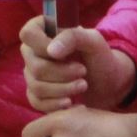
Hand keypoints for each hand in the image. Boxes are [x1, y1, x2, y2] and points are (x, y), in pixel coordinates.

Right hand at [20, 16, 136, 112]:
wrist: (109, 82)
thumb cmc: (100, 57)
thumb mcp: (93, 41)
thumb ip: (73, 37)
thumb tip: (51, 52)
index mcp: (41, 31)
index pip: (27, 35)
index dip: (44, 47)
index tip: (66, 56)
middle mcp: (32, 52)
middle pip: (34, 66)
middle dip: (62, 73)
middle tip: (83, 72)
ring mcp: (32, 74)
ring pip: (36, 86)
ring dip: (63, 89)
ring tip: (83, 85)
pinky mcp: (37, 94)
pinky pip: (36, 102)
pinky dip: (57, 105)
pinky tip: (74, 103)